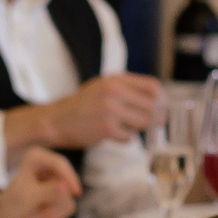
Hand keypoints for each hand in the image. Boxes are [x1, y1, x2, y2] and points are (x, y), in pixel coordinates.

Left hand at [0, 147, 82, 217]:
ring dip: (50, 214)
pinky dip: (53, 217)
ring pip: (68, 198)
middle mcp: (49, 166)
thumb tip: (66, 188)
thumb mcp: (27, 196)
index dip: (70, 178)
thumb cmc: (11, 204)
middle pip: (67, 183)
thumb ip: (48, 190)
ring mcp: (56, 181)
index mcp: (36, 157)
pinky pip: (67, 207)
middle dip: (53, 204)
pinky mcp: (60, 196)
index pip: (60, 164)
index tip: (76, 193)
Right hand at [32, 72, 162, 151]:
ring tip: (125, 127)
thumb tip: (159, 101)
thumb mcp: (102, 87)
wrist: (55, 121)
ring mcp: (111, 110)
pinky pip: (130, 137)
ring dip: (139, 128)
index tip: (161, 108)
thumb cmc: (81, 106)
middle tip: (152, 124)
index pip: (152, 86)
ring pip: (143, 122)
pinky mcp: (107, 128)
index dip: (161, 99)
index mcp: (115, 79)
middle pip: (152, 106)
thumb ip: (127, 89)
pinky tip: (113, 134)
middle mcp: (114, 92)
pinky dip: (125, 138)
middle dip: (155, 118)